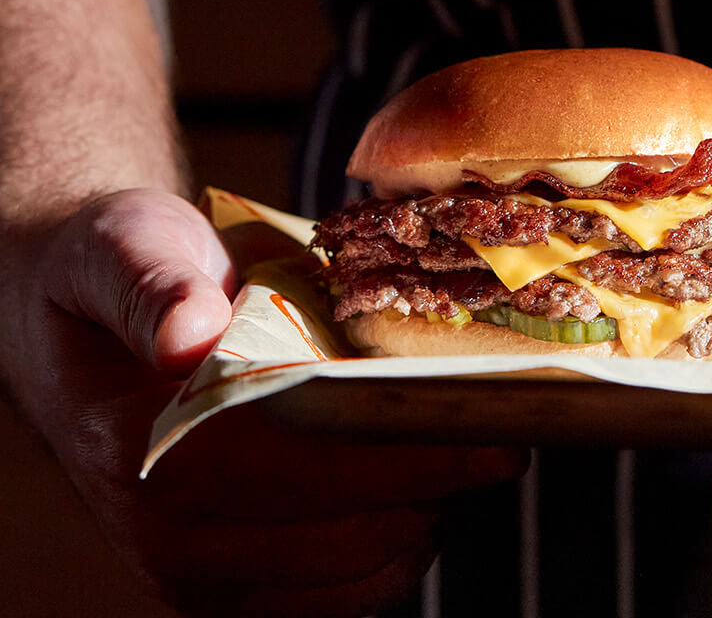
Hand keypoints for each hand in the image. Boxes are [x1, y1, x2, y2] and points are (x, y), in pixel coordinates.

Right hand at [0, 188, 527, 615]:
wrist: (86, 328)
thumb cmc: (123, 275)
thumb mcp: (128, 244)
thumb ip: (155, 282)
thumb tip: (189, 335)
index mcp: (135, 446)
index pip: (288, 473)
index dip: (399, 462)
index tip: (493, 438)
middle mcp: (160, 533)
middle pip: (338, 537)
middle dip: (437, 489)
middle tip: (509, 436)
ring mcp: (197, 572)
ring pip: (353, 578)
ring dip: (426, 519)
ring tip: (468, 452)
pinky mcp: (233, 590)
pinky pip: (340, 597)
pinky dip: (398, 549)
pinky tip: (424, 489)